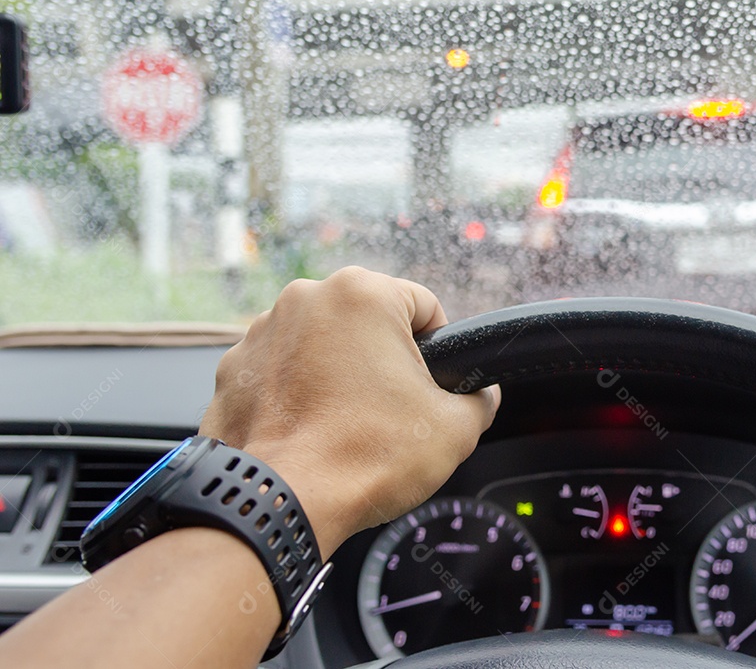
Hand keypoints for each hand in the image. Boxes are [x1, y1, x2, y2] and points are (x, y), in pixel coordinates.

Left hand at [198, 267, 500, 556]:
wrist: (278, 505)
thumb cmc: (363, 459)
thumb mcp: (455, 429)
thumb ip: (480, 398)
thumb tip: (480, 394)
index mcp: (362, 293)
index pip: (424, 306)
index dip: (439, 351)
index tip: (430, 388)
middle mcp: (305, 298)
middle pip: (368, 322)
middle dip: (383, 361)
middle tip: (390, 412)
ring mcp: (261, 332)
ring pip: (322, 345)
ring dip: (338, 374)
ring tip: (347, 426)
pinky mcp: (232, 369)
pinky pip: (281, 371)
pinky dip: (298, 394)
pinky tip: (311, 432)